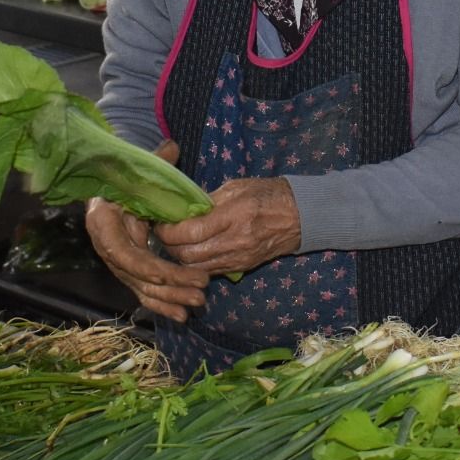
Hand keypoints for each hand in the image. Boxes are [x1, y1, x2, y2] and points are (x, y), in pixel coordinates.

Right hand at [85, 141, 207, 322]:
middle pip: (136, 275)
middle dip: (168, 285)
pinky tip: (182, 318)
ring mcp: (117, 263)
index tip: (167, 272)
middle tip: (200, 290)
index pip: (120, 252)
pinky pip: (144, 293)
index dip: (144, 265)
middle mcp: (107, 247)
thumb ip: (156, 161)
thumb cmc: (129, 177)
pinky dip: (162, 305)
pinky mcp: (129, 272)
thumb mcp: (140, 168)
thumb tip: (172, 146)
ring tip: (199, 303)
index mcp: (103, 222)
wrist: (114, 189)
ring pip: (142, 288)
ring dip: (170, 298)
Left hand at [157, 177, 301, 276]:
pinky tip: (192, 252)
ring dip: (179, 259)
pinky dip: (195, 265)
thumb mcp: (237, 188)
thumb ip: (209, 200)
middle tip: (162, 234)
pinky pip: (210, 272)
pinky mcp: (241, 268)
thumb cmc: (268, 195)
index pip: (190, 232)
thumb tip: (182, 210)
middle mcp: (235, 241)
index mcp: (234, 215)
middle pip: (188, 255)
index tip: (159, 223)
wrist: (300, 217)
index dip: (168, 231)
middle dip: (168, 247)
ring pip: (196, 268)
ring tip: (174, 244)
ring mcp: (238, 258)